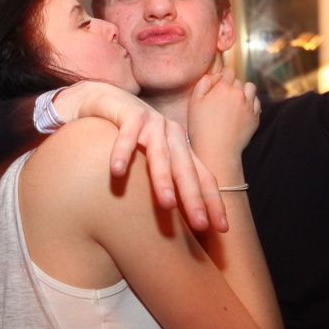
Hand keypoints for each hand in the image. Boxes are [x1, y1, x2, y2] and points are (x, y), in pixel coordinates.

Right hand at [53, 81, 227, 231]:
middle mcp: (172, 135)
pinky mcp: (130, 113)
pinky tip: (117, 172)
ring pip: (160, 154)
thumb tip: (178, 216)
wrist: (107, 98)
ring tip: (167, 204)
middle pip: (186, 170)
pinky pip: (127, 135)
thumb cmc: (131, 134)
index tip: (221, 229)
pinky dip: (122, 152)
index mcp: (181, 148)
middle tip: (200, 224)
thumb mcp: (152, 157)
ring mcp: (152, 123)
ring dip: (163, 179)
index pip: (203, 177)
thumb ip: (166, 178)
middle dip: (194, 198)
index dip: (213, 202)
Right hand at [187, 68, 259, 173]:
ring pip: (250, 88)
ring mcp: (249, 105)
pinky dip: (250, 102)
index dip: (222, 76)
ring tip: (234, 102)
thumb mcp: (194, 102)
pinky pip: (256, 102)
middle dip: (231, 85)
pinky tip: (241, 111)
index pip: (228, 71)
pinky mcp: (256, 117)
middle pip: (239, 80)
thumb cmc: (201, 127)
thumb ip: (203, 83)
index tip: (218, 84)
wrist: (217, 151)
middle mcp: (239, 93)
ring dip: (243, 91)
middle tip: (222, 98)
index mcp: (224, 87)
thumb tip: (215, 76)